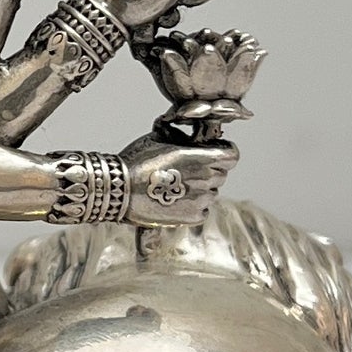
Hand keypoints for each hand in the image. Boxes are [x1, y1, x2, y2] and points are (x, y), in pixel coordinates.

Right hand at [121, 136, 235, 227]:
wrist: (118, 190)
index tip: (216, 151)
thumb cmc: (136, 161)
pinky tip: (176, 200)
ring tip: (177, 186)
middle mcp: (205, 179)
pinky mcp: (192, 217)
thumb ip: (182, 136)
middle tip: (188, 168)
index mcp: (200, 158)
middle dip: (209, 169)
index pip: (232, 155)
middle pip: (221, 173)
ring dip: (201, 188)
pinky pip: (203, 209)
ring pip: (212, 192)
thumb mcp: (160, 137)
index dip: (225, 151)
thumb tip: (190, 135)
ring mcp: (200, 200)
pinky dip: (194, 205)